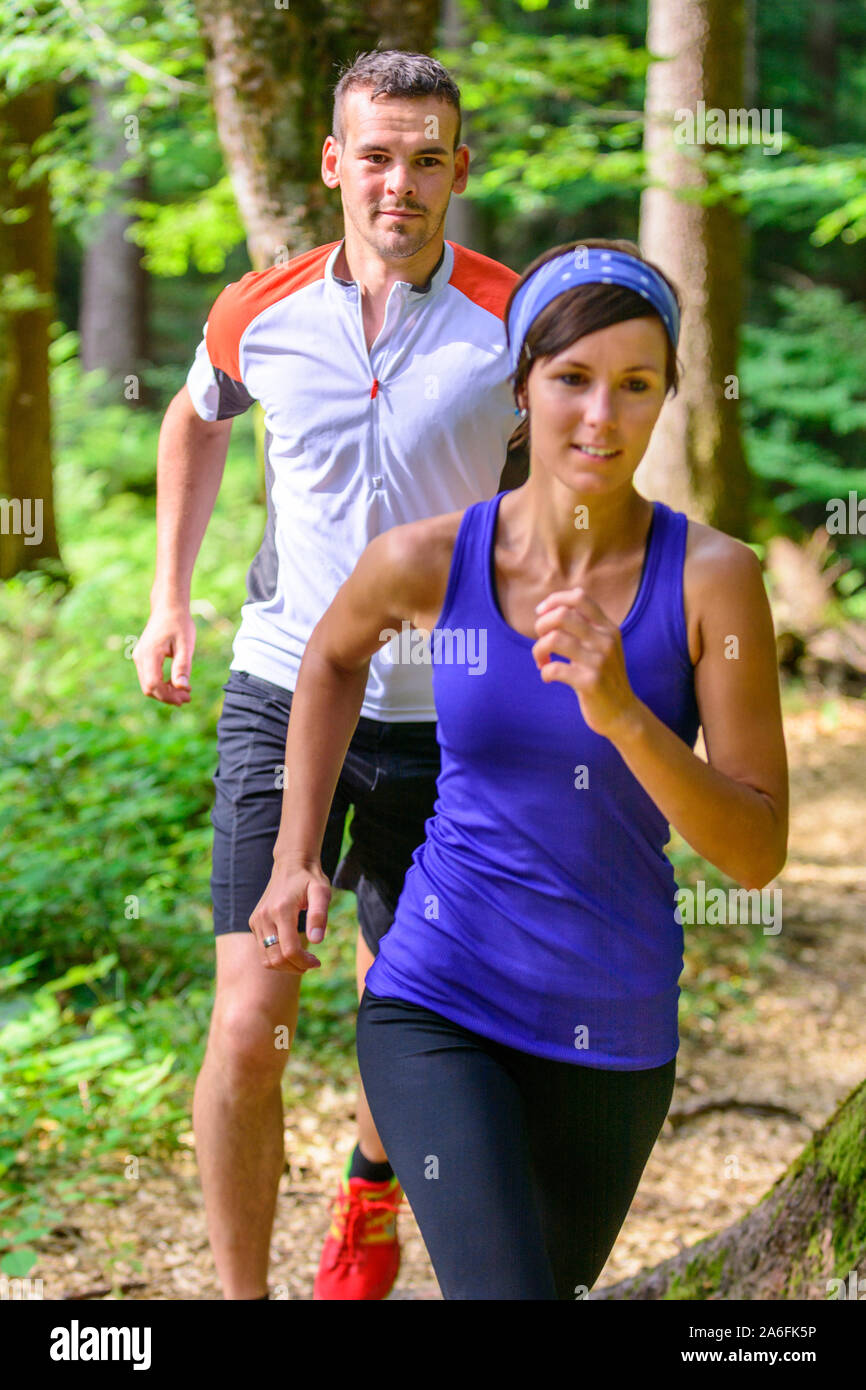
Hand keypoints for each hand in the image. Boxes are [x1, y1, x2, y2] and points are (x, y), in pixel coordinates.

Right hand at [133, 605, 195, 704]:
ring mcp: (140, 657)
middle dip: (167, 696)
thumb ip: (182, 667)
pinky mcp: (143, 657)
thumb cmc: (179, 623)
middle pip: (149, 687)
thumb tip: (182, 688)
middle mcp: (140, 657)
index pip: (153, 684)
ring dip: (165, 691)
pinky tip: (177, 684)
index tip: (185, 698)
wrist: (169, 607)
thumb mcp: (185, 645)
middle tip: (187, 698)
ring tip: (185, 693)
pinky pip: (150, 676)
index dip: (168, 696)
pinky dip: (162, 684)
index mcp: (149, 654)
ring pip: (148, 684)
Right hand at [249, 862, 332, 972]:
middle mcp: (264, 916)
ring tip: (302, 960)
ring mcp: (256, 920)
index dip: (304, 962)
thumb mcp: (321, 892)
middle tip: (312, 963)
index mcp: (281, 910)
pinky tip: (291, 950)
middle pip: (276, 958)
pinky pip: (262, 950)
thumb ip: (319, 915)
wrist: (290, 864)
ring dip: (285, 966)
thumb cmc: (309, 879)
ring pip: (266, 959)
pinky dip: (276, 957)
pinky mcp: (254, 922)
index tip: (317, 962)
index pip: (289, 950)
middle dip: (296, 967)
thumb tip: (316, 941)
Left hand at [532, 587, 641, 740]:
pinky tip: (547, 677)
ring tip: (541, 661)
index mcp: (608, 628)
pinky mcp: (590, 682)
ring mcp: (599, 661)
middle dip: (541, 625)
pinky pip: (554, 669)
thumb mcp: (603, 646)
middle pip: (563, 615)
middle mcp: (606, 640)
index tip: (541, 613)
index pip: (579, 598)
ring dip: (538, 650)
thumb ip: (586, 626)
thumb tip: (556, 604)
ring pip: (554, 640)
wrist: (623, 713)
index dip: (554, 600)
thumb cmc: (604, 677)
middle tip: (540, 641)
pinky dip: (544, 672)